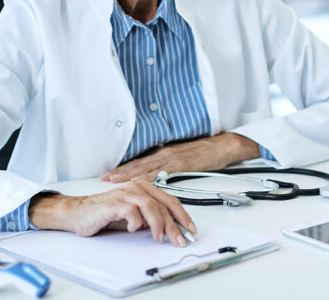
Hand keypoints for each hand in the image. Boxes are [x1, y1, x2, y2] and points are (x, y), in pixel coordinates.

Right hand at [29, 181, 195, 246]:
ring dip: (158, 225)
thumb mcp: (134, 215)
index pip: (170, 200)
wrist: (80, 212)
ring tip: (159, 238)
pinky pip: (131, 212)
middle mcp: (137, 188)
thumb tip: (171, 229)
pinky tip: (133, 229)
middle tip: (179, 240)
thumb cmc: (107, 213)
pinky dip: (136, 223)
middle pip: (162, 205)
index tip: (190, 229)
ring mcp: (125, 194)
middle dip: (174, 225)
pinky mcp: (113, 203)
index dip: (182, 215)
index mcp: (144, 188)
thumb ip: (151, 217)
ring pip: (150, 206)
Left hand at [101, 133, 260, 183]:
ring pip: (147, 168)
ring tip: (116, 180)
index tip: (110, 174)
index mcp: (165, 153)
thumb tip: (157, 172)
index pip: (140, 162)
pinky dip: (150, 177)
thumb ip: (169, 163)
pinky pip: (163, 172)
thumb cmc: (205, 151)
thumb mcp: (183, 155)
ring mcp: (173, 160)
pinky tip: (141, 182)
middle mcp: (166, 155)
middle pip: (139, 165)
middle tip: (105, 178)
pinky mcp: (182, 165)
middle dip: (121, 172)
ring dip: (130, 175)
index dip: (124, 168)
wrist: (223, 146)